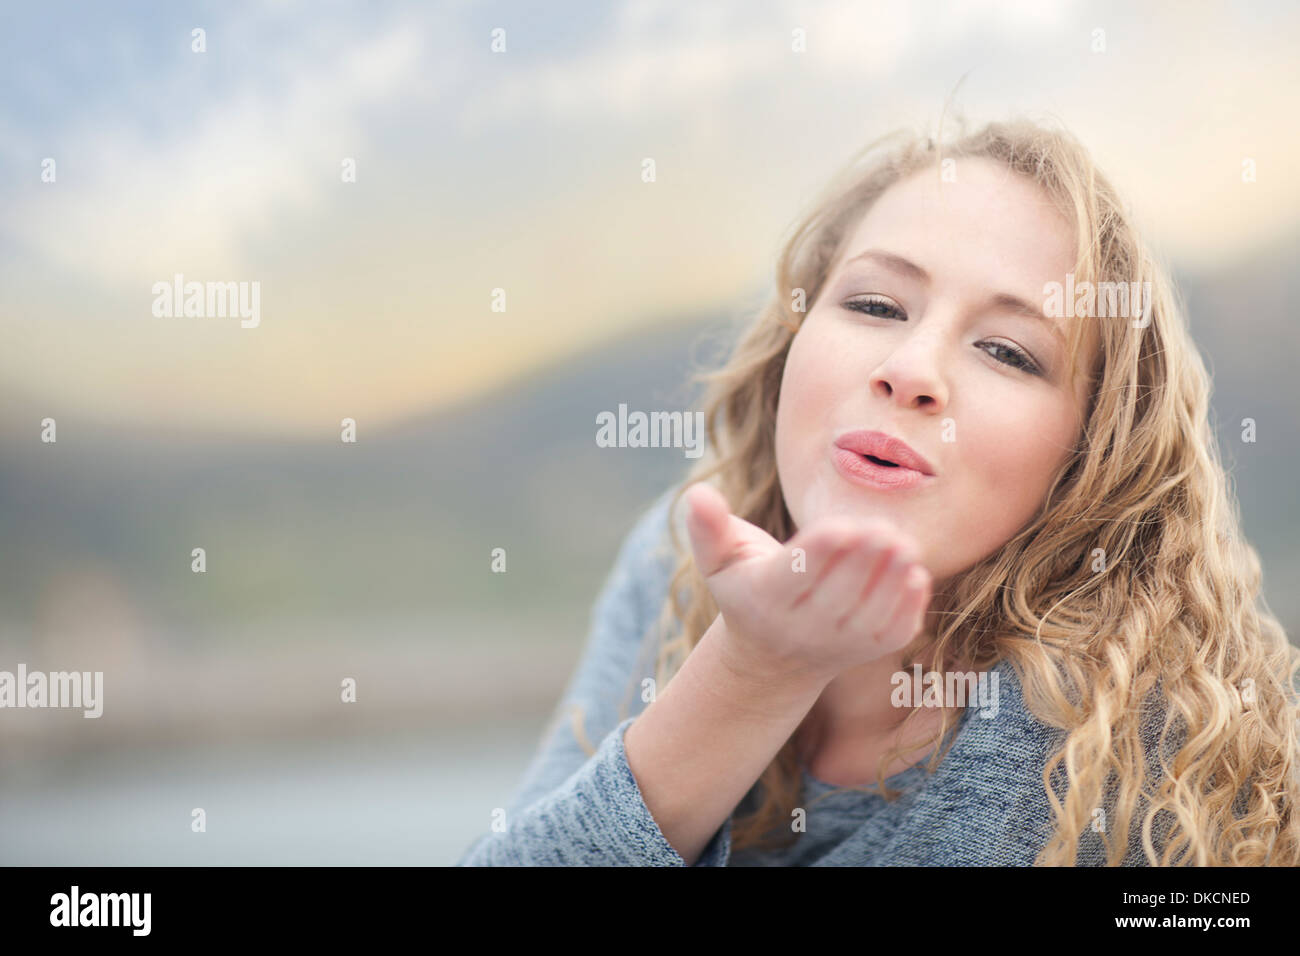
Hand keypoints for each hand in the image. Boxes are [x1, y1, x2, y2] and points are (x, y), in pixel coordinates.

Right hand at [682, 481, 931, 685]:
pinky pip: (892, 632)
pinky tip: (915, 574)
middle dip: (864, 560)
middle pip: (838, 594)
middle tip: (884, 528)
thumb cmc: (746, 587)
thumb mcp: (719, 559)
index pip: (795, 575)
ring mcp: (838, 644)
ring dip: (891, 579)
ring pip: (869, 614)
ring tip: (905, 544)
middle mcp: (801, 628)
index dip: (820, 552)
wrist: (772, 655)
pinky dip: (907, 605)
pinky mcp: (870, 651)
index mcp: (764, 598)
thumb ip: (707, 527)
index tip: (843, 526)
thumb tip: (697, 493)